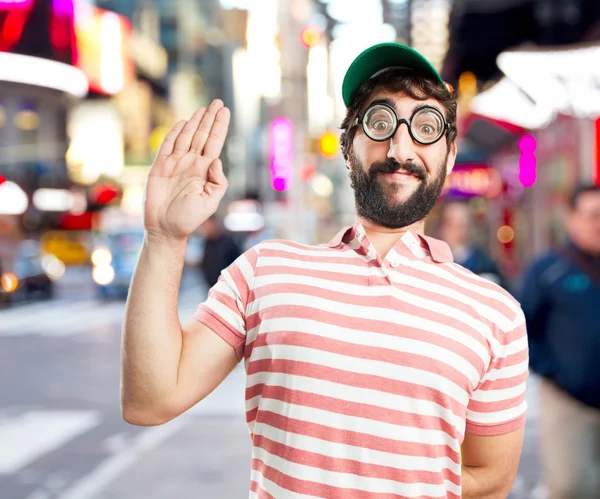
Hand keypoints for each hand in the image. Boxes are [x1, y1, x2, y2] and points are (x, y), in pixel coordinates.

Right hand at [143, 99, 230, 241]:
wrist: (165, 229)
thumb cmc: (189, 219)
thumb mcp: (211, 202)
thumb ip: (218, 181)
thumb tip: (217, 159)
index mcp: (204, 171)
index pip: (214, 143)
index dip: (219, 127)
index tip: (225, 111)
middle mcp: (191, 164)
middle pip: (202, 135)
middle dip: (210, 119)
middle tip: (217, 102)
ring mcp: (175, 164)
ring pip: (186, 137)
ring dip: (195, 122)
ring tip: (203, 108)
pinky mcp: (159, 167)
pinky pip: (167, 145)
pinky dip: (174, 133)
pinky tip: (183, 122)